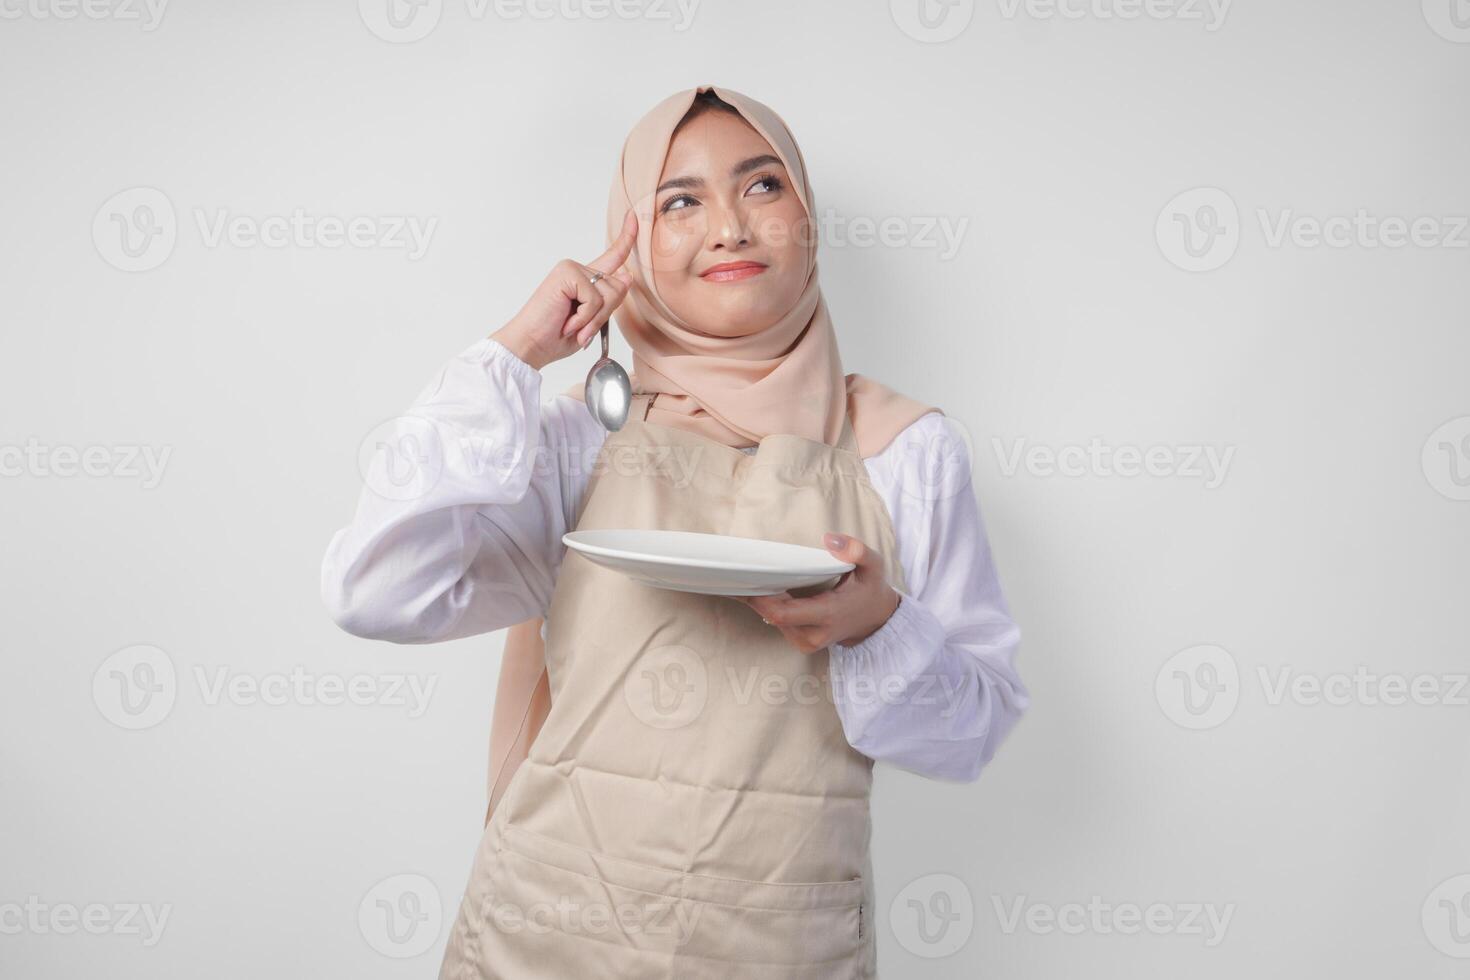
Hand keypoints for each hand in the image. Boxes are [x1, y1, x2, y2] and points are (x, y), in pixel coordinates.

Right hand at [491, 209, 637, 370]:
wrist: (530, 345)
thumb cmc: (556, 336)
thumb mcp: (592, 321)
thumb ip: (609, 299)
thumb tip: (626, 275)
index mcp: (585, 279)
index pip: (612, 256)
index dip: (626, 237)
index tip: (634, 215)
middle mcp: (578, 269)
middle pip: (619, 286)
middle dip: (605, 314)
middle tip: (581, 329)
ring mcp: (571, 269)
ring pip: (609, 294)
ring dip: (594, 320)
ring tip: (572, 327)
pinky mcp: (566, 274)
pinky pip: (595, 299)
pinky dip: (585, 318)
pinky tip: (568, 323)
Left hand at [736, 533, 900, 653]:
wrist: (876, 619)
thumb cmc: (870, 590)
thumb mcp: (873, 566)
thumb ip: (857, 551)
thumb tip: (830, 539)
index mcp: (829, 614)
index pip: (783, 613)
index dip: (761, 598)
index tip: (749, 578)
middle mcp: (814, 634)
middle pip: (772, 616)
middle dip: (755, 595)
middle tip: (742, 573)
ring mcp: (807, 642)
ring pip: (773, 620)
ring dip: (762, 600)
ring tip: (753, 578)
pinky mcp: (802, 642)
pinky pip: (779, 624)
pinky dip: (771, 607)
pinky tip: (767, 590)